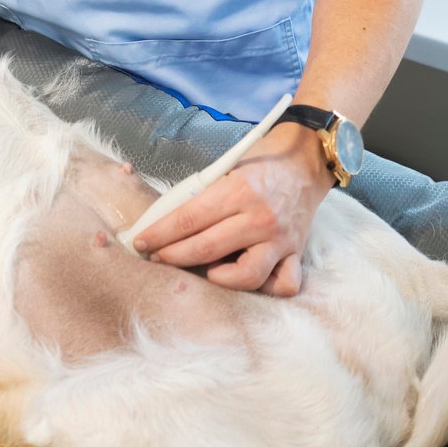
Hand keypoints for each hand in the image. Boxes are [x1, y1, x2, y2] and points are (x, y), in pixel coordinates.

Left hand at [132, 125, 331, 294]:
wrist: (307, 158)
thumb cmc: (261, 161)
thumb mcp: (226, 168)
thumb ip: (202, 196)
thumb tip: (167, 222)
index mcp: (238, 191)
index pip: (189, 218)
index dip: (160, 233)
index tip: (141, 242)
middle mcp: (260, 218)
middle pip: (207, 248)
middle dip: (173, 256)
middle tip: (158, 257)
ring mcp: (280, 239)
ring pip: (246, 276)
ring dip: (218, 277)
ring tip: (205, 269)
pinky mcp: (297, 253)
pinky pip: (283, 285)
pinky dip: (265, 287)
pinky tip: (247, 278)